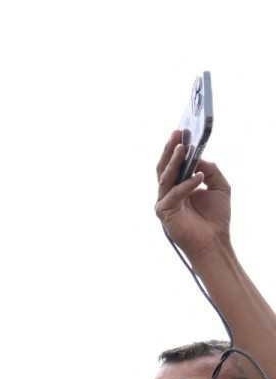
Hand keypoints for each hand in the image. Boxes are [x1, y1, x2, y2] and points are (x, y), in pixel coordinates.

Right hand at [155, 129, 231, 262]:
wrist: (213, 241)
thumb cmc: (215, 218)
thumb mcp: (219, 187)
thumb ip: (210, 170)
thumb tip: (199, 158)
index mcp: (178, 187)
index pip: (173, 165)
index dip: (176, 148)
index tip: (183, 132)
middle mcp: (167, 193)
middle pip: (164, 167)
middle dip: (170, 149)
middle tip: (177, 133)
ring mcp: (163, 202)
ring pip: (165, 177)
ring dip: (173, 161)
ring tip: (182, 147)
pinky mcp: (164, 212)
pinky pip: (174, 194)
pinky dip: (187, 185)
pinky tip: (199, 178)